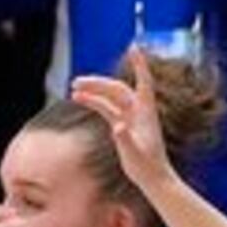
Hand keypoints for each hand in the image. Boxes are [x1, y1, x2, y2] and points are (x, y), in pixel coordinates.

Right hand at [70, 66, 185, 193]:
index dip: (139, 65)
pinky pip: (107, 108)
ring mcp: (132, 118)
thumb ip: (125, 139)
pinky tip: (78, 98)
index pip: (144, 83)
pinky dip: (94, 102)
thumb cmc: (147, 168)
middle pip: (118, 89)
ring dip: (94, 91)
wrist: (154, 180)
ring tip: (73, 87)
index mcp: (147, 113)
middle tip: (77, 81)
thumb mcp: (135, 154)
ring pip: (111, 97)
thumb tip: (117, 126)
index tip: (134, 47)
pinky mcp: (124, 126)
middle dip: (98, 82)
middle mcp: (140, 112)